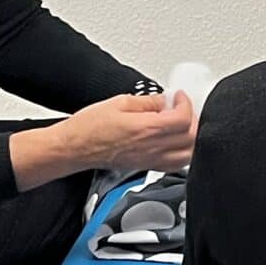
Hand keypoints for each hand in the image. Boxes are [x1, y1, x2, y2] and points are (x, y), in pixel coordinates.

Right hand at [65, 91, 196, 174]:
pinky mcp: (145, 167)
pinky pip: (175, 165)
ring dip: (191, 138)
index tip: (179, 97)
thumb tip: (164, 100)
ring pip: (187, 155)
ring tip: (181, 125)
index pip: (183, 118)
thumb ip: (148, 102)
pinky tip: (175, 142)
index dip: (186, 104)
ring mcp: (150, 160)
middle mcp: (152, 148)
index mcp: (146, 129)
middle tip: (182, 109)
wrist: (74, 148)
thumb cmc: (89, 128)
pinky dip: (182, 153)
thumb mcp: (119, 103)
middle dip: (192, 120)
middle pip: (191, 137)